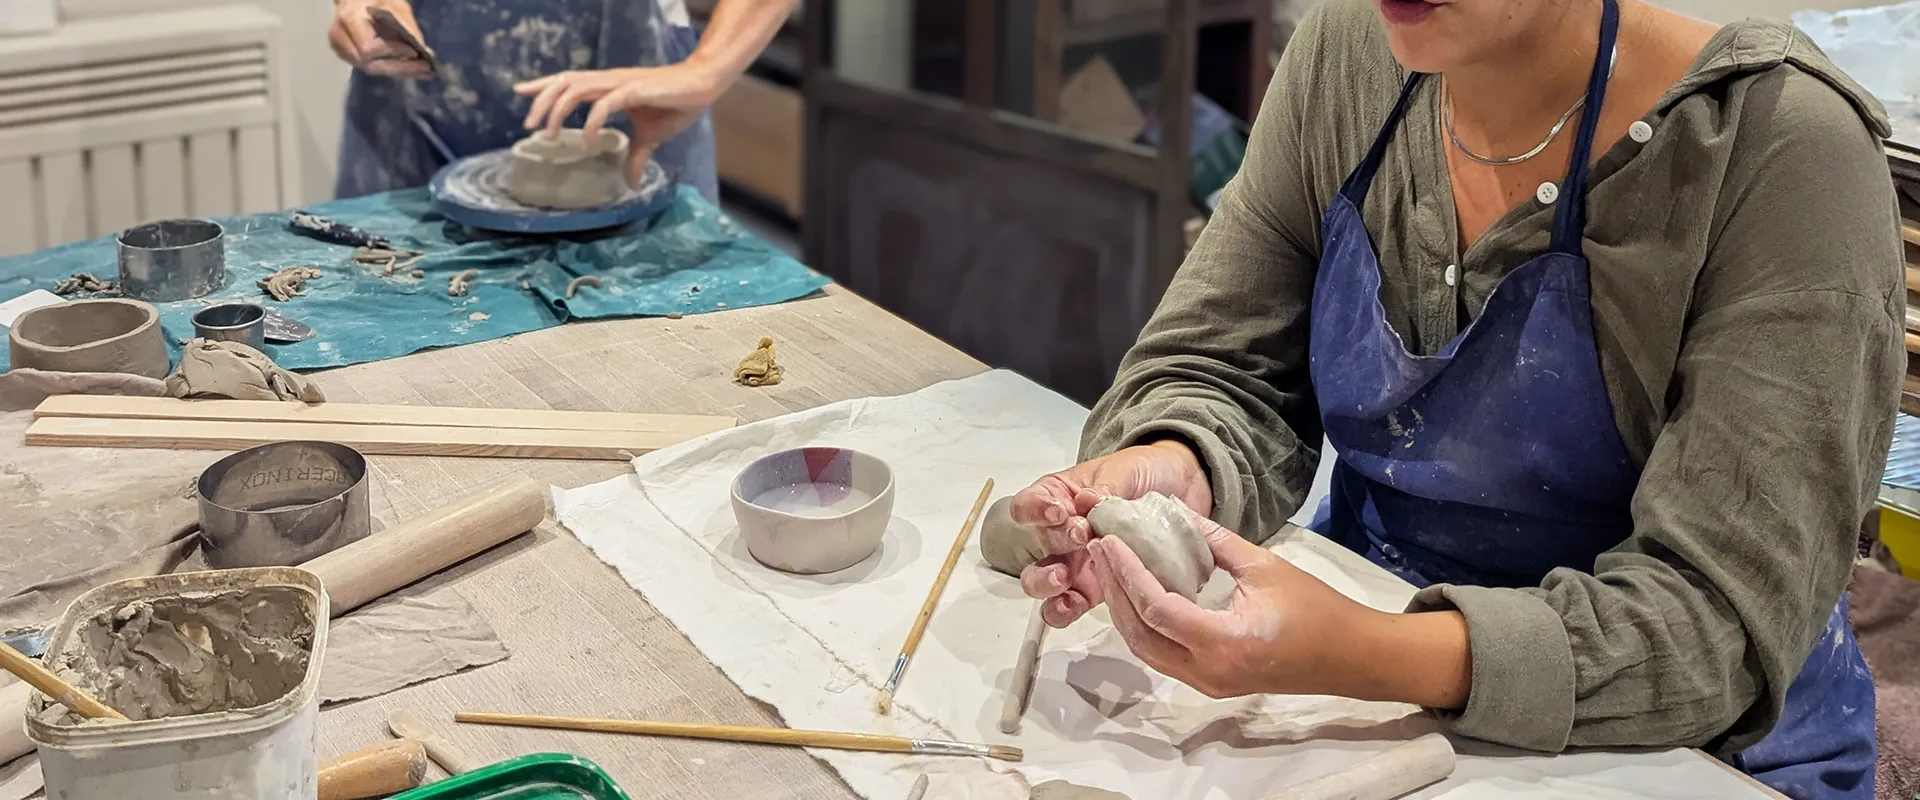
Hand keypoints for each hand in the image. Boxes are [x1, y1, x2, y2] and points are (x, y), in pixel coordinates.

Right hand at [329, 0, 431, 78]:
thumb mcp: (395, 5)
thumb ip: (407, 27)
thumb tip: (423, 51)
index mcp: (350, 19)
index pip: (369, 48)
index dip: (392, 52)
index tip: (415, 52)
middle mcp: (339, 37)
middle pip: (370, 64)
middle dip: (401, 68)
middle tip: (426, 70)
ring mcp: (340, 48)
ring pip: (371, 68)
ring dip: (398, 71)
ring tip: (422, 71)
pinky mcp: (345, 55)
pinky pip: (369, 67)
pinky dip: (391, 68)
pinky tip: (409, 69)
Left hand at [513, 63, 722, 184]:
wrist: (703, 86)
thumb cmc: (677, 104)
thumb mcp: (651, 136)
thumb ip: (637, 155)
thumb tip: (632, 181)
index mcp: (609, 86)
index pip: (568, 82)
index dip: (543, 86)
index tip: (520, 94)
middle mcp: (609, 80)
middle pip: (564, 83)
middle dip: (542, 101)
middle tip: (528, 125)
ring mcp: (620, 84)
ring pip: (577, 90)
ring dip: (558, 110)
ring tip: (548, 134)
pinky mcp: (634, 90)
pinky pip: (605, 104)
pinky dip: (591, 121)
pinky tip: (586, 140)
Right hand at [1013, 440, 1212, 627]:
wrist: (1184, 490)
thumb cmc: (1146, 473)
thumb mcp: (1126, 470)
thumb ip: (1107, 486)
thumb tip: (1090, 502)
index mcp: (1060, 496)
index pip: (1029, 505)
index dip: (1035, 510)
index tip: (1058, 512)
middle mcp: (1061, 531)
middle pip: (1039, 543)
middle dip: (1055, 542)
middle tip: (1081, 536)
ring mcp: (1076, 562)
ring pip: (1041, 581)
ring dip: (1046, 582)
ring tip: (1064, 579)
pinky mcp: (1097, 587)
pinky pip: (1069, 605)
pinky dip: (1065, 609)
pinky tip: (1073, 606)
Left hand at [1088, 510, 1364, 696]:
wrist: (1351, 657)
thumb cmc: (1316, 609)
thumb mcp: (1264, 566)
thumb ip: (1215, 541)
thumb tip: (1174, 511)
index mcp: (1223, 642)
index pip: (1156, 607)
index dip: (1128, 573)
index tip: (1109, 541)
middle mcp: (1207, 671)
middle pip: (1140, 634)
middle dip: (1115, 591)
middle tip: (1100, 551)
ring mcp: (1207, 683)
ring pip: (1146, 650)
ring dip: (1124, 611)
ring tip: (1112, 569)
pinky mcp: (1211, 683)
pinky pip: (1163, 656)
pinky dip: (1144, 626)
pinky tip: (1138, 594)